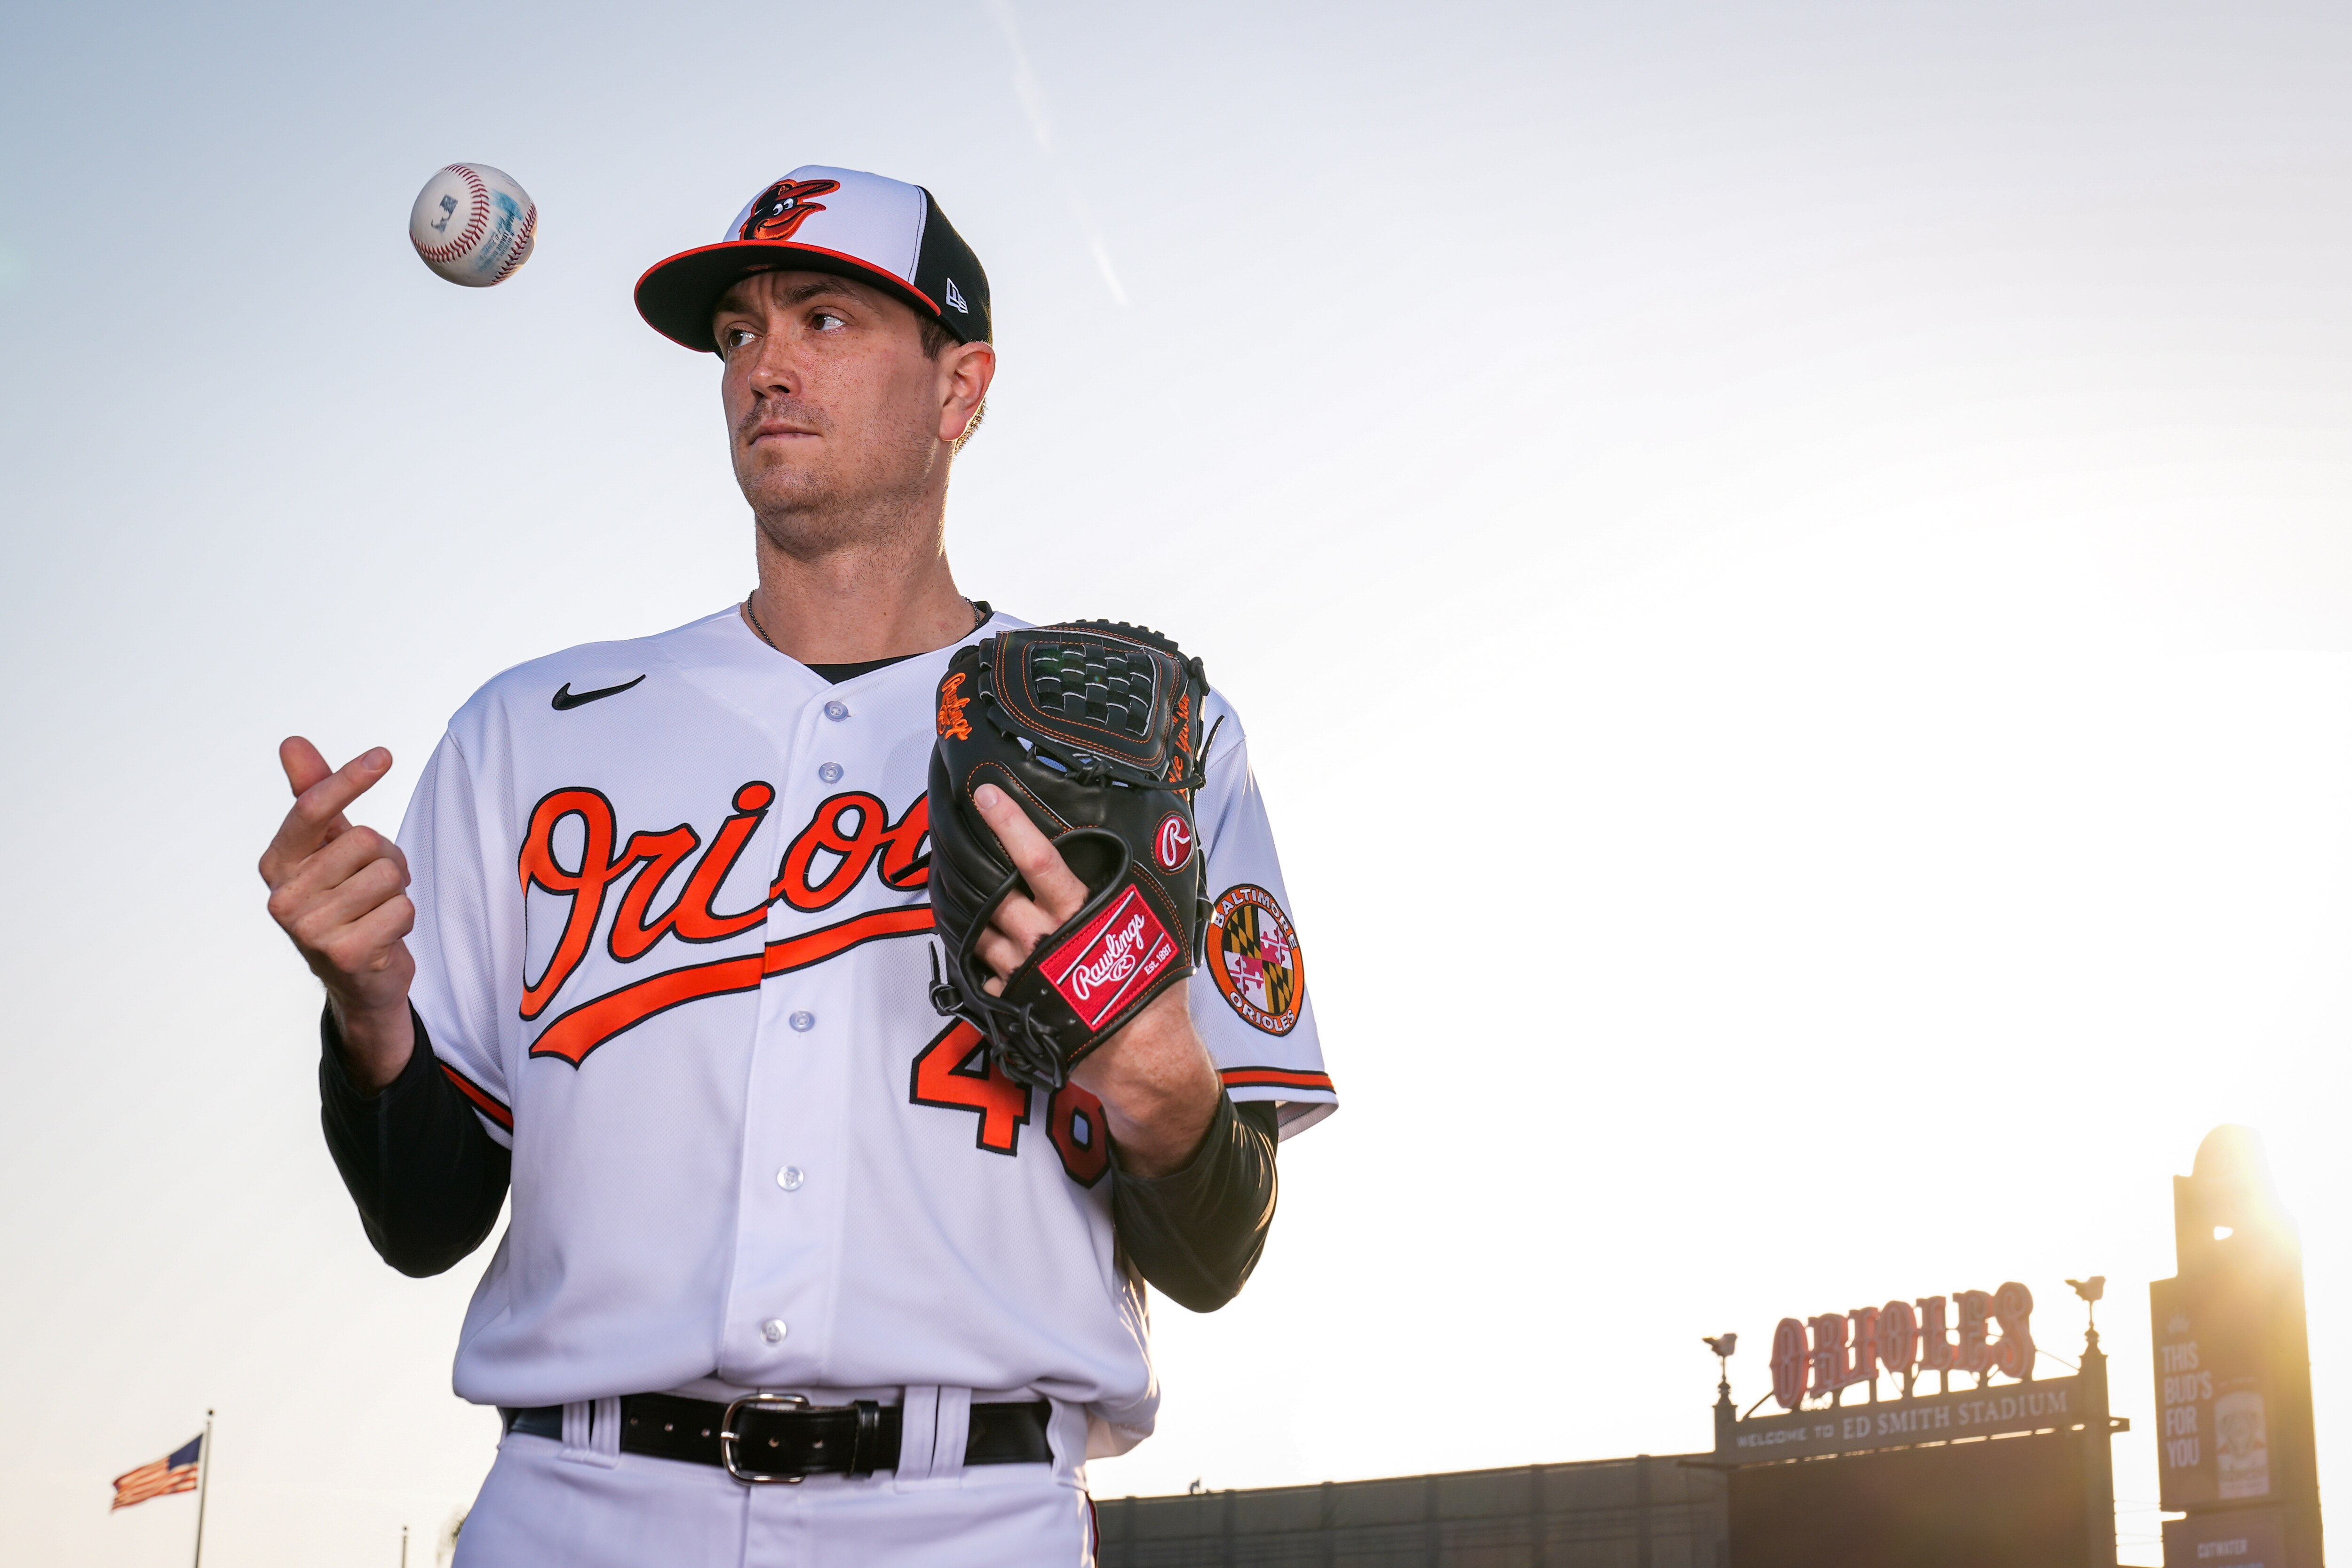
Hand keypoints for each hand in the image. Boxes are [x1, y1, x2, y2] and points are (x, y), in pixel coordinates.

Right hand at [259, 737, 416, 1092]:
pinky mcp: (344, 954)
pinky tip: (382, 934)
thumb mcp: (328, 846)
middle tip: (372, 884)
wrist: (357, 976)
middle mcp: (282, 896)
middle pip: (364, 840)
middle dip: (384, 857)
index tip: (384, 755)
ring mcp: (309, 929)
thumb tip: (291, 742)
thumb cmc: (344, 899)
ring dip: (396, 890)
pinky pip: (403, 909)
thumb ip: (314, 795)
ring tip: (376, 909)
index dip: (348, 779)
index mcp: (276, 863)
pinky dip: (404, 918)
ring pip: (388, 875)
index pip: (311, 809)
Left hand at [970, 785, 1220, 1175]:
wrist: (1139, 1059)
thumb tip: (1132, 864)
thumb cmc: (1152, 993)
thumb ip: (1127, 899)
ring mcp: (1022, 973)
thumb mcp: (1150, 933)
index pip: (1038, 861)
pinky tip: (980, 945)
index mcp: (1079, 915)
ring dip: (968, 911)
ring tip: (958, 890)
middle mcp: (1043, 940)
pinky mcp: (1012, 1003)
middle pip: (994, 894)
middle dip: (971, 867)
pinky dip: (978, 955)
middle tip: (954, 841)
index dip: (1011, 825)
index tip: (986, 795)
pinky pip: (984, 972)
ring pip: (979, 932)